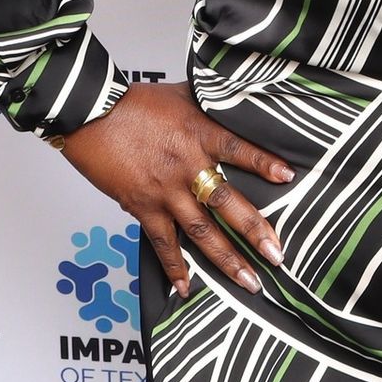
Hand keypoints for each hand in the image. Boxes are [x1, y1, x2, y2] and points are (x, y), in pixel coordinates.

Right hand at [54, 81, 292, 298]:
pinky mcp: (141, 206)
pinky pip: (162, 242)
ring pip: (201, 231)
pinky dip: (175, 266)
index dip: (265, 163)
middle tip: (278, 256)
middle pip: (226, 202)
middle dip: (255, 231)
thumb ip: (212, 103)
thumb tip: (238, 97)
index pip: (240, 149)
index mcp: (199, 133)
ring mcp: (164, 190)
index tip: (289, 178)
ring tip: (249, 282)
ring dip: (226, 259)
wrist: (92, 113)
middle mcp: (186, 165)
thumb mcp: (183, 93)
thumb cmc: (136, 101)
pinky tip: (186, 288)